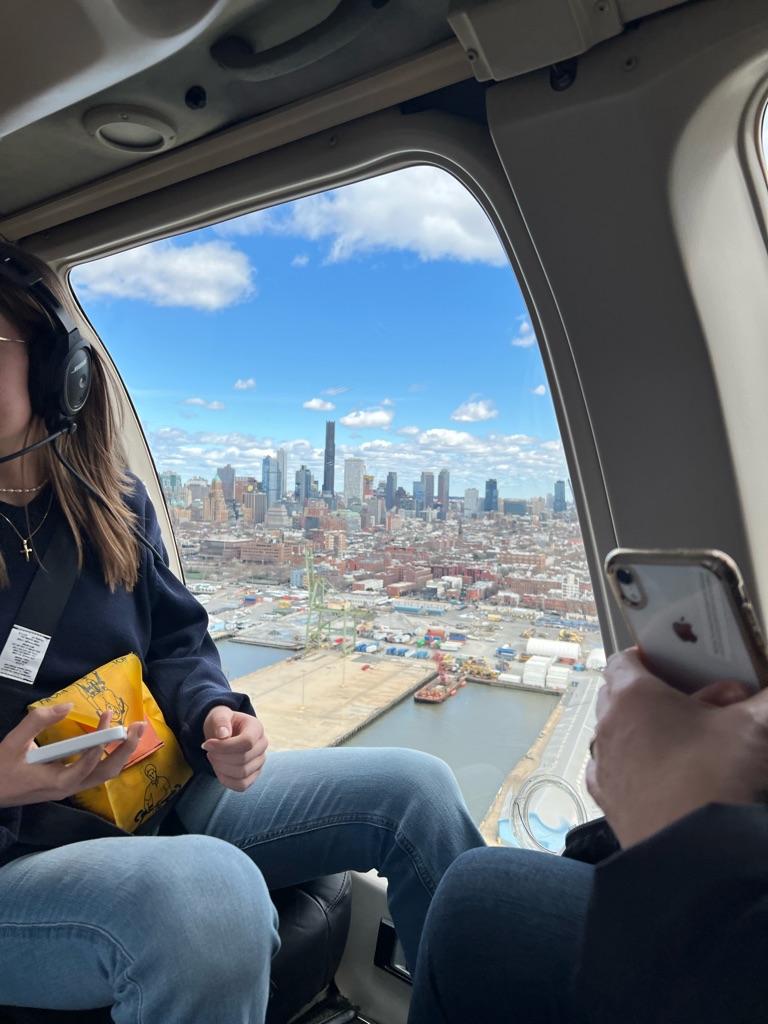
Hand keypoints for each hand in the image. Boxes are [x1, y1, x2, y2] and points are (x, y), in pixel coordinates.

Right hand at [0, 704, 145, 808]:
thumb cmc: (0, 770)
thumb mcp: (13, 743)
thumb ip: (38, 721)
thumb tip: (67, 705)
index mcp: (58, 781)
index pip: (89, 762)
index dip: (101, 739)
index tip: (107, 716)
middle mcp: (69, 788)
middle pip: (107, 773)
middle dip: (127, 749)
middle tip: (140, 726)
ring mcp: (70, 788)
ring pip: (104, 775)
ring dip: (121, 753)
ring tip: (134, 732)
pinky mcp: (67, 784)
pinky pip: (95, 772)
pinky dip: (107, 756)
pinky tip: (112, 742)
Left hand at [202, 707, 267, 791]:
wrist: (224, 732)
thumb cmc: (222, 723)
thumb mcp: (219, 715)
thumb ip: (221, 721)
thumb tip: (223, 734)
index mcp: (256, 728)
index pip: (246, 742)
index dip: (225, 747)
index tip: (206, 744)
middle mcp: (263, 745)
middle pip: (243, 759)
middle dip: (220, 757)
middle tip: (208, 750)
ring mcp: (260, 761)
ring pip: (242, 773)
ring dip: (221, 768)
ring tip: (213, 758)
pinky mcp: (254, 774)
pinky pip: (242, 785)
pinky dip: (226, 781)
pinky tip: (218, 769)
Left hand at [587, 649, 767, 847]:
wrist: (701, 866)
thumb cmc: (716, 786)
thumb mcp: (757, 727)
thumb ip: (766, 700)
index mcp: (632, 698)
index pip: (626, 660)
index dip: (655, 659)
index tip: (681, 664)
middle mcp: (608, 732)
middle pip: (627, 699)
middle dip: (669, 698)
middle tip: (717, 709)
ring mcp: (607, 773)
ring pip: (626, 739)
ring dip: (659, 737)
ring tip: (707, 748)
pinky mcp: (614, 809)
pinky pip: (626, 776)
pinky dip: (649, 772)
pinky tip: (685, 782)